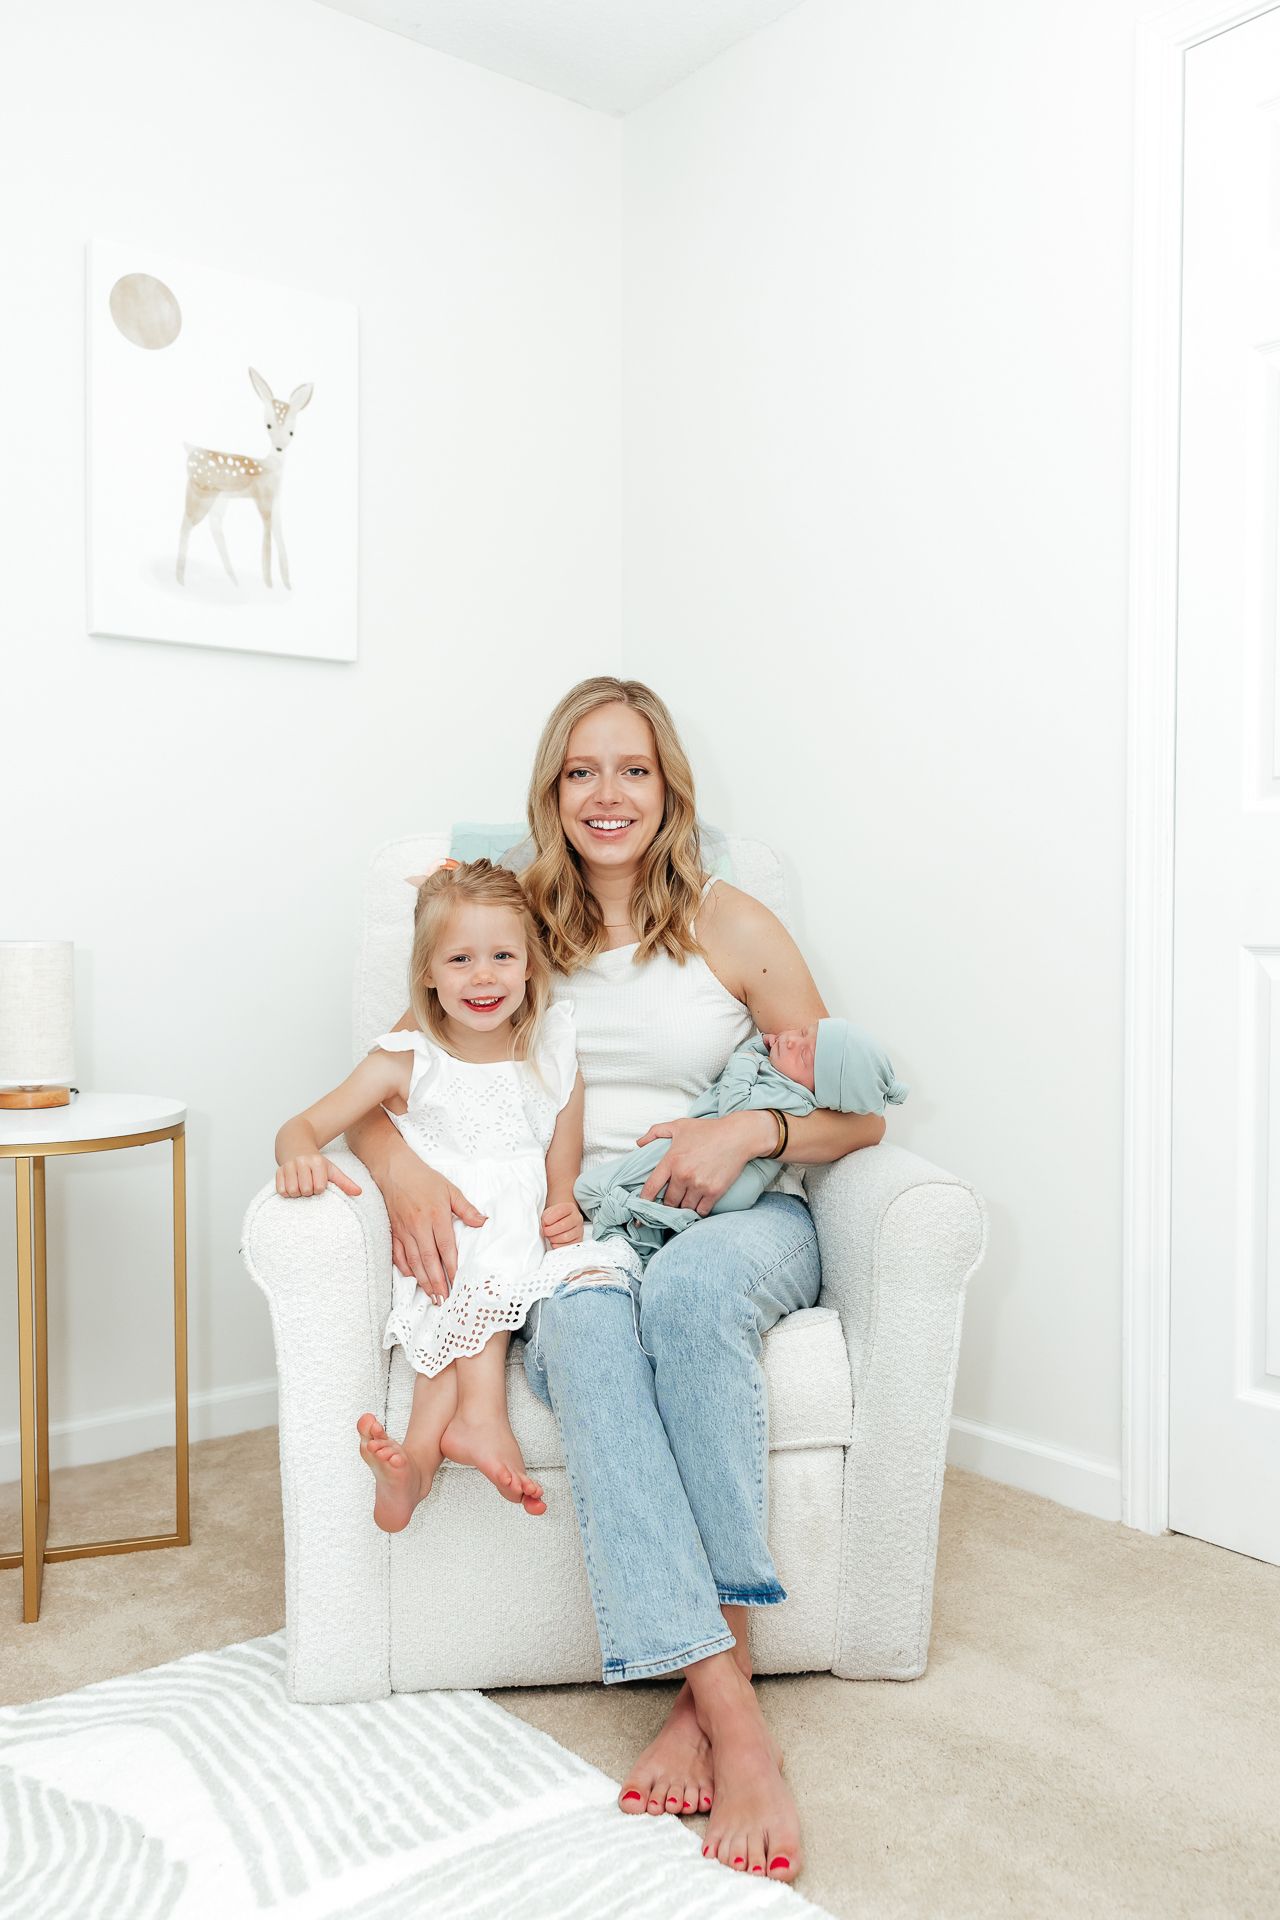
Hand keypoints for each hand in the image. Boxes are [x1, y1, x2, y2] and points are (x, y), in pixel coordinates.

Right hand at [276, 1155, 362, 1199]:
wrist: (295, 1144)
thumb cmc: (315, 1162)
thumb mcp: (331, 1169)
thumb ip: (345, 1182)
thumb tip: (359, 1192)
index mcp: (317, 1162)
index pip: (319, 1187)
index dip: (319, 1189)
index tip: (319, 1184)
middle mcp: (302, 1162)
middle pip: (305, 1190)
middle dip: (308, 1192)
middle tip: (308, 1185)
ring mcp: (289, 1166)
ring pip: (292, 1190)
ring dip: (296, 1193)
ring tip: (300, 1186)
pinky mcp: (278, 1170)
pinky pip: (280, 1190)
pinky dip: (286, 1192)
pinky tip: (291, 1185)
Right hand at [383, 1140, 486, 1304]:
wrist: (394, 1169)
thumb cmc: (424, 1179)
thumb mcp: (450, 1189)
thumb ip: (466, 1208)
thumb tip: (483, 1222)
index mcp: (436, 1215)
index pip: (446, 1247)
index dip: (452, 1267)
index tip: (457, 1282)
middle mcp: (419, 1226)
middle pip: (429, 1259)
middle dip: (437, 1282)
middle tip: (444, 1299)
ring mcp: (404, 1230)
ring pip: (413, 1260)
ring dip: (423, 1280)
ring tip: (431, 1295)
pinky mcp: (393, 1230)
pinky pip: (398, 1254)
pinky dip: (405, 1268)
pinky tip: (412, 1277)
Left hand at [542, 1197, 584, 1247]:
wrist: (564, 1221)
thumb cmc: (555, 1217)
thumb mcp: (549, 1212)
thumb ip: (545, 1216)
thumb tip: (544, 1226)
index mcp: (570, 1208)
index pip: (560, 1211)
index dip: (549, 1218)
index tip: (544, 1222)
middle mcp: (577, 1218)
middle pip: (563, 1225)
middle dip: (550, 1230)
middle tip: (545, 1231)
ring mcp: (579, 1230)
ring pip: (565, 1237)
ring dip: (553, 1238)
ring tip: (549, 1237)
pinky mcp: (578, 1241)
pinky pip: (567, 1246)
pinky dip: (558, 1245)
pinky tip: (555, 1242)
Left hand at [635, 1112, 772, 1213]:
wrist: (737, 1135)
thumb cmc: (709, 1130)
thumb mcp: (679, 1125)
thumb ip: (656, 1132)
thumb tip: (639, 1143)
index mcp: (672, 1160)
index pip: (651, 1187)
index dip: (643, 1201)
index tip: (640, 1210)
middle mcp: (683, 1175)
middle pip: (669, 1202)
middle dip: (668, 1205)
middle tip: (670, 1204)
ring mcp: (699, 1185)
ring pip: (685, 1208)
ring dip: (684, 1208)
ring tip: (684, 1204)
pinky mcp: (714, 1191)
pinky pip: (701, 1211)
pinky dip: (698, 1210)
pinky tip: (698, 1205)